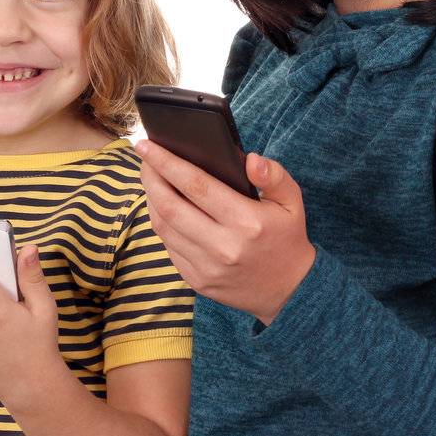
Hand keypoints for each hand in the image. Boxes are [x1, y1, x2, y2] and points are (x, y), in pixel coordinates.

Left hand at [136, 139, 315, 325]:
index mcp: (247, 222)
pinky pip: (169, 247)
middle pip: (170, 206)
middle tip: (143, 157)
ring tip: (151, 178)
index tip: (147, 145)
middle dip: (151, 177)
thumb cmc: (286, 237)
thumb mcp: (292, 201)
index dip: (167, 162)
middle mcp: (223, 246)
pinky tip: (162, 207)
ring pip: (164, 227)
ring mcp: (207, 267)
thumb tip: (250, 159)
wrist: (289, 291)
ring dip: (151, 199)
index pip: (197, 185)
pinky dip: (161, 223)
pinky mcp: (197, 281)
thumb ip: (274, 176)